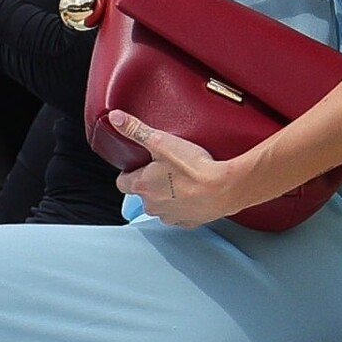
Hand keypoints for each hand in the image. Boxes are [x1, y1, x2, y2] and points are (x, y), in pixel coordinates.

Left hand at [108, 111, 236, 227]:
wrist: (224, 188)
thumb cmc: (194, 167)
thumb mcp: (161, 141)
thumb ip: (136, 130)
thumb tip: (116, 119)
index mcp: (142, 186)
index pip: (121, 182)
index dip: (129, 171)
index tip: (139, 164)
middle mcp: (152, 205)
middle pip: (143, 193)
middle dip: (151, 181)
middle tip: (166, 166)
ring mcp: (170, 216)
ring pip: (161, 205)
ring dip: (168, 194)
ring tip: (183, 177)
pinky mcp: (188, 222)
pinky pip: (180, 213)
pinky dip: (185, 204)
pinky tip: (195, 191)